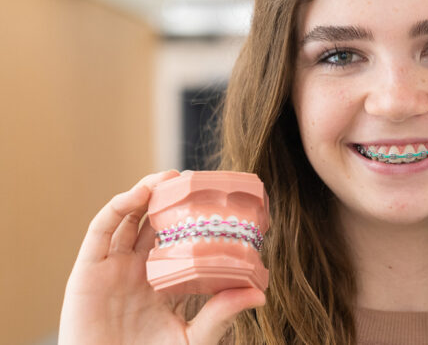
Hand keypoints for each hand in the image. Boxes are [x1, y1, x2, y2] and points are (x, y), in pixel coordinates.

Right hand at [58, 170, 265, 344]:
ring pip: (130, 218)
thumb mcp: (194, 338)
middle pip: (156, 222)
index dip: (196, 218)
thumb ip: (221, 315)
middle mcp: (139, 269)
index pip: (183, 240)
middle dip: (173, 198)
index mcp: (166, 281)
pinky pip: (101, 230)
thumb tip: (261, 295)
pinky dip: (118, 207)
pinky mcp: (87, 271)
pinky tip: (139, 194)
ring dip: (147, 192)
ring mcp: (113, 267)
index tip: (219, 200)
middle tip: (196, 180)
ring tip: (170, 177)